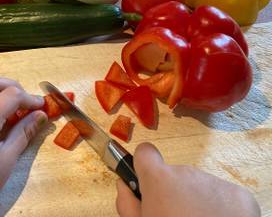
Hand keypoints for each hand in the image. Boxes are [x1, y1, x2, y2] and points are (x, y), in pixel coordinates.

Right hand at [116, 143, 259, 216]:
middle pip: (175, 175)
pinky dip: (221, 207)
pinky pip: (223, 195)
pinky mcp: (240, 195)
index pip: (145, 153)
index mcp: (159, 179)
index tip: (146, 179)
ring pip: (199, 185)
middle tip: (175, 216)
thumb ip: (126, 202)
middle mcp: (186, 173)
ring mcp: (215, 182)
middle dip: (174, 192)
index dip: (144, 165)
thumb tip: (123, 185)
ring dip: (197, 200)